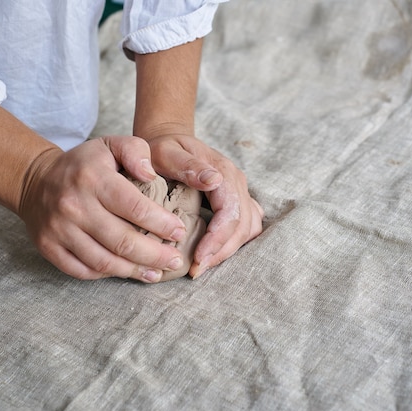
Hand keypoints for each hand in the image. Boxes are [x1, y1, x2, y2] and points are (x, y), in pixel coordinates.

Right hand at [18, 136, 187, 281]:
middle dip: (155, 254)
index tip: (180, 231)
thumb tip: (151, 175)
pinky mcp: (49, 247)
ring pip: (104, 261)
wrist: (36, 180)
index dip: (161, 224)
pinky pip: (83, 270)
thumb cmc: (84, 165)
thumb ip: (136, 151)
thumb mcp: (110, 144)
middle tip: (175, 259)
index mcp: (93, 179)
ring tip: (157, 272)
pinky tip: (127, 272)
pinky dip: (108, 275)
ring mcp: (59, 229)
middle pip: (122, 240)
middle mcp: (74, 206)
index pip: (134, 207)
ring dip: (135, 270)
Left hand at [147, 134, 263, 277]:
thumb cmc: (162, 148)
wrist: (168, 139)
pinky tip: (213, 254)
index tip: (198, 258)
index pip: (230, 212)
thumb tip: (214, 180)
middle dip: (221, 251)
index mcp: (223, 172)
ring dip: (229, 250)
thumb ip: (189, 166)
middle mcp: (237, 182)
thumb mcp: (167, 152)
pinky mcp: (237, 200)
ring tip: (204, 265)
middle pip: (242, 225)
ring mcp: (240, 191)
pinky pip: (246, 226)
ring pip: (248, 228)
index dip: (217, 238)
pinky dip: (234, 243)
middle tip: (197, 270)